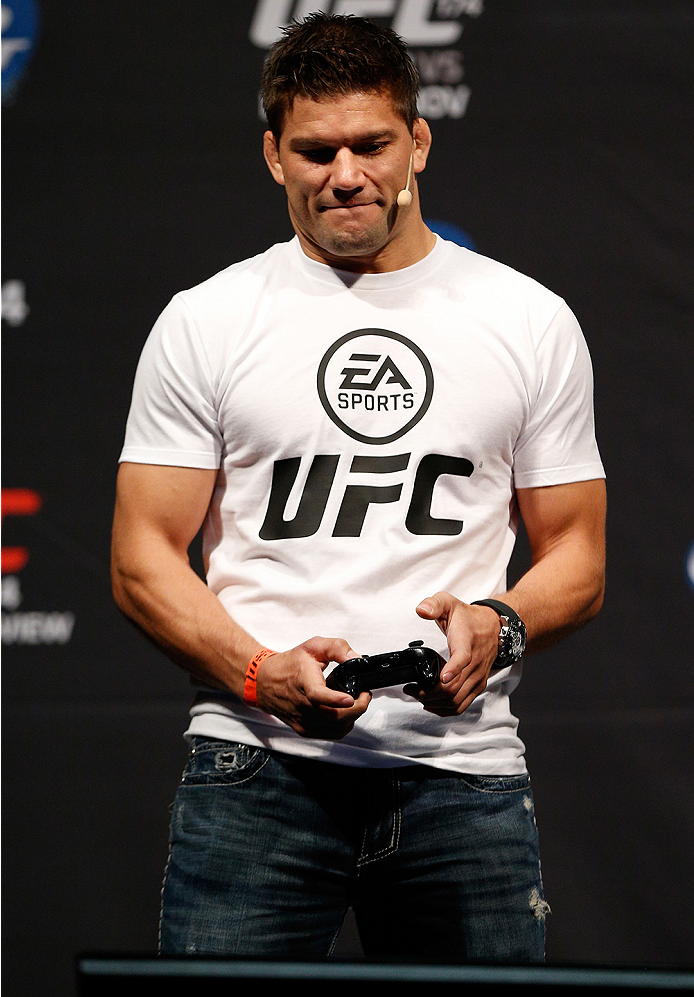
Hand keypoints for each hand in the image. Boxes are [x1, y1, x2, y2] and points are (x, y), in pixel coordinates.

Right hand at [255, 636, 370, 738]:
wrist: (264, 682)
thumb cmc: (289, 665)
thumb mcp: (313, 646)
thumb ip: (337, 648)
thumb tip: (355, 658)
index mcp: (304, 682)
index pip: (318, 695)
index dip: (336, 699)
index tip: (350, 697)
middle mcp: (302, 705)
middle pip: (335, 717)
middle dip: (358, 707)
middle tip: (364, 695)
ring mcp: (303, 720)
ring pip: (337, 728)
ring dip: (352, 716)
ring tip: (354, 702)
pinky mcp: (304, 730)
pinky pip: (331, 733)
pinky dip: (343, 724)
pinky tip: (342, 711)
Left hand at [404, 592, 500, 715]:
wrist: (493, 627)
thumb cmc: (468, 619)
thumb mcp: (449, 602)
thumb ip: (434, 604)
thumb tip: (422, 610)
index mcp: (467, 642)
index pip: (463, 658)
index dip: (452, 669)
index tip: (441, 677)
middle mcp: (474, 663)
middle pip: (454, 687)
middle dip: (429, 692)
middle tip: (411, 689)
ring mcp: (477, 677)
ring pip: (457, 699)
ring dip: (435, 702)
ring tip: (418, 696)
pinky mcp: (477, 686)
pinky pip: (463, 704)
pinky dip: (446, 709)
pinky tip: (432, 704)